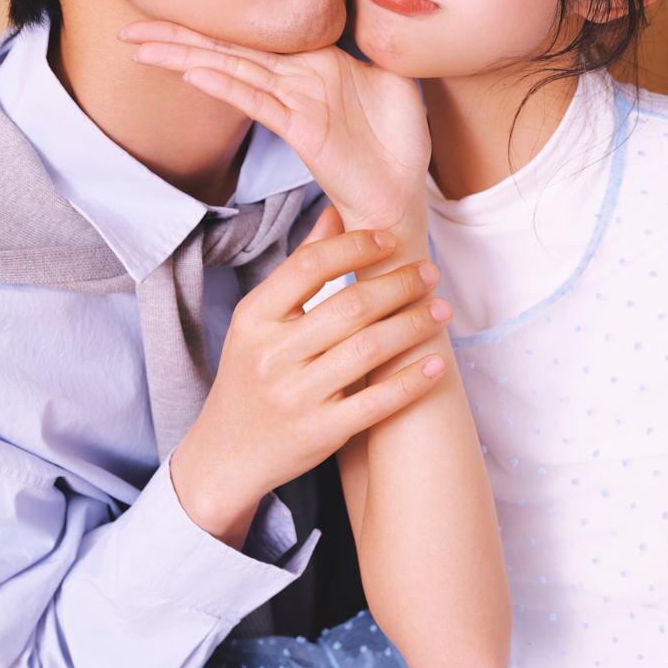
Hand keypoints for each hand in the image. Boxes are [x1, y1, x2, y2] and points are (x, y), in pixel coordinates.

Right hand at [122, 22, 429, 232]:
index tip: (174, 4)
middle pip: (227, 51)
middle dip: (176, 38)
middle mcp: (296, 82)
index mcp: (313, 62)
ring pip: (232, 73)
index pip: (255, 35)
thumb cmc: (399, 139)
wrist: (403, 192)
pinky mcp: (302, 131)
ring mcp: (295, 106)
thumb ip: (376, 38)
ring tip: (141, 47)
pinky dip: (228, 87)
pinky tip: (195, 75)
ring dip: (186, 58)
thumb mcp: (395, 73)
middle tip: (127, 30)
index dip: (214, 21)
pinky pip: (260, 103)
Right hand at [170, 212, 451, 545]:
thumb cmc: (250, 377)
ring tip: (442, 310)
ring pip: (368, 349)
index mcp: (254, 319)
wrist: (225, 455)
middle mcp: (272, 356)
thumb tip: (335, 211)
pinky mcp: (321, 433)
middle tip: (430, 272)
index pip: (307, 266)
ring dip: (414, 325)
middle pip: (348, 306)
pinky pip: (377, 402)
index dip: (354, 247)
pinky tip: (437, 363)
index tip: (390, 240)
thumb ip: (298, 269)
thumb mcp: (257, 322)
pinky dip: (411, 381)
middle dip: (399, 285)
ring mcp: (297, 397)